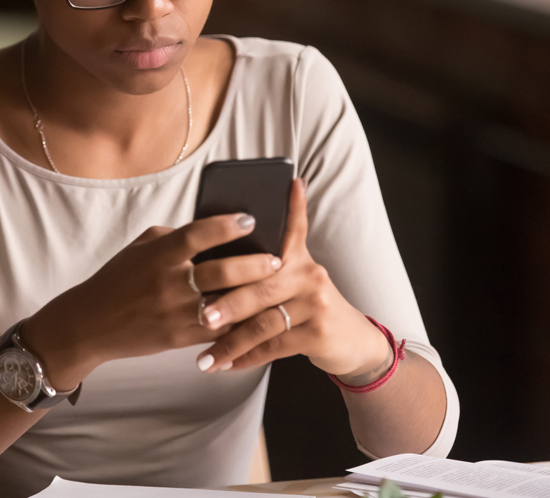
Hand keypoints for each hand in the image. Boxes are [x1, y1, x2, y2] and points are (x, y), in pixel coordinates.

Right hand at [24, 213, 281, 389]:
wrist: (91, 324)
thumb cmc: (118, 279)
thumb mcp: (141, 248)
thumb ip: (175, 238)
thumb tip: (213, 229)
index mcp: (159, 254)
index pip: (198, 234)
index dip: (227, 225)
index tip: (251, 219)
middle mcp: (168, 283)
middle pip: (221, 271)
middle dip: (254, 264)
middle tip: (277, 259)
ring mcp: (174, 313)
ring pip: (225, 304)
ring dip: (253, 297)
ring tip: (275, 288)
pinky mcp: (178, 338)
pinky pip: (217, 331)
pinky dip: (239, 323)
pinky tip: (257, 316)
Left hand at [193, 180, 391, 378]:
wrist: (350, 340)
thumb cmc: (306, 306)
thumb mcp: (293, 277)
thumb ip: (264, 264)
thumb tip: (219, 248)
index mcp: (297, 256)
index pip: (292, 225)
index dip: (291, 204)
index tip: (287, 183)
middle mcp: (309, 274)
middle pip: (260, 286)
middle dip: (227, 303)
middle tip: (199, 315)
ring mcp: (316, 303)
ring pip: (264, 322)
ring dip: (230, 342)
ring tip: (205, 357)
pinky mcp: (318, 333)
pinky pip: (274, 346)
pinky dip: (247, 358)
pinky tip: (226, 365)